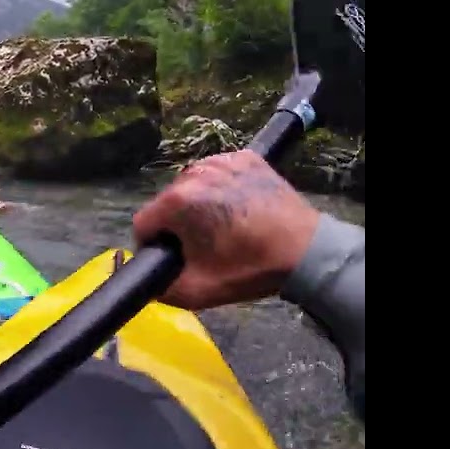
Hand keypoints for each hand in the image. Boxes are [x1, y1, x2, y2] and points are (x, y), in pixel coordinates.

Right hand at [131, 150, 319, 309]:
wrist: (305, 251)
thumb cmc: (249, 269)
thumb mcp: (197, 292)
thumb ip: (161, 288)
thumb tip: (149, 280)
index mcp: (177, 201)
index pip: (143, 223)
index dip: (154, 245)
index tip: (177, 257)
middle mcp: (193, 172)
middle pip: (168, 202)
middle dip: (178, 223)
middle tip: (205, 245)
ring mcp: (221, 160)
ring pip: (192, 186)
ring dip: (199, 204)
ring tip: (225, 225)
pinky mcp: (245, 157)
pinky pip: (218, 173)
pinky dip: (221, 188)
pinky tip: (238, 207)